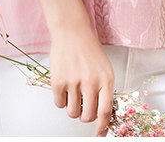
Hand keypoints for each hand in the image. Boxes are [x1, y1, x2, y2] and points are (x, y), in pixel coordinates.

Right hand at [48, 20, 114, 136]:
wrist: (72, 32)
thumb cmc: (89, 49)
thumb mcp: (104, 68)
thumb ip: (104, 90)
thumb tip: (102, 115)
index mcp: (106, 79)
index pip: (106, 111)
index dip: (102, 126)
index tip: (99, 134)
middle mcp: (91, 82)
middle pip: (87, 116)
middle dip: (84, 115)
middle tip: (82, 106)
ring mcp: (74, 82)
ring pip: (72, 113)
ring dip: (72, 108)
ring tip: (73, 93)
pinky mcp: (58, 82)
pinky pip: (59, 104)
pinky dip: (61, 100)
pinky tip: (64, 86)